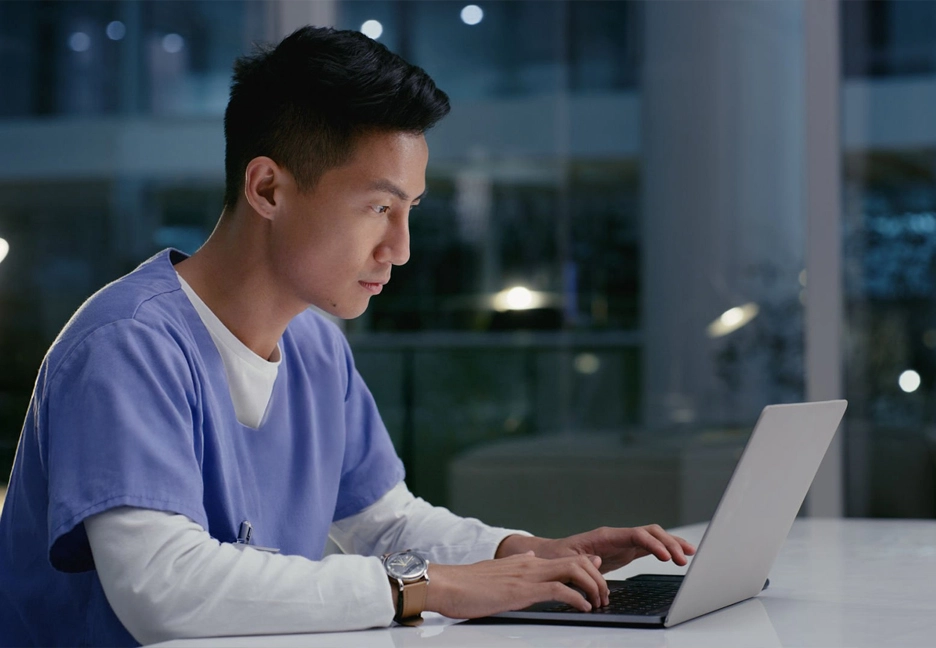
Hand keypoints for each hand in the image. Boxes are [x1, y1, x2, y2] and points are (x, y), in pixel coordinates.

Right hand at [424, 551, 609, 618]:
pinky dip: (577, 598)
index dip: (588, 566)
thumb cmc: (466, 583)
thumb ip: (517, 563)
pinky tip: (583, 608)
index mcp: (525, 562)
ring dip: (592, 587)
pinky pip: (559, 590)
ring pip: (573, 571)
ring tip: (598, 602)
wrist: (446, 584)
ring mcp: (527, 576)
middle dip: (597, 578)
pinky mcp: (522, 590)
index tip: (599, 578)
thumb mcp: (497, 570)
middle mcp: (530, 564)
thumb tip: (532, 557)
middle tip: (604, 596)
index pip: (566, 557)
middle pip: (577, 561)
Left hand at [497, 525, 695, 573]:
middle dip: (669, 543)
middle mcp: (619, 535)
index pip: (636, 535)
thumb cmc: (559, 556)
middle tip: (684, 559)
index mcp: (606, 536)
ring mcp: (624, 542)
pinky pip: (651, 547)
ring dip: (672, 544)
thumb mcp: (567, 560)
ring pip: (654, 537)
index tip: (666, 557)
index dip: (653, 544)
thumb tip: (597, 562)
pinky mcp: (627, 550)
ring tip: (690, 554)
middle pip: (650, 532)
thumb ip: (582, 560)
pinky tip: (678, 556)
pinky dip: (666, 550)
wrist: (554, 554)